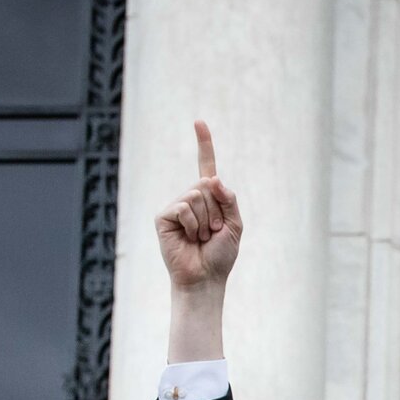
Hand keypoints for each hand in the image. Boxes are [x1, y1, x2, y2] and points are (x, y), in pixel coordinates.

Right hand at [156, 121, 240, 293]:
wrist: (205, 278)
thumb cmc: (220, 255)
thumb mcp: (235, 225)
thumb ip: (230, 199)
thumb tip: (213, 178)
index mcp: (208, 199)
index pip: (205, 166)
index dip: (204, 144)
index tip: (199, 122)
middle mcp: (190, 198)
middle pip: (207, 184)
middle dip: (217, 211)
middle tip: (213, 233)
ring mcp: (175, 206)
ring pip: (196, 196)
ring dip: (206, 221)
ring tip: (201, 238)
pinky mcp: (164, 216)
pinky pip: (184, 207)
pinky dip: (193, 224)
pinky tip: (189, 238)